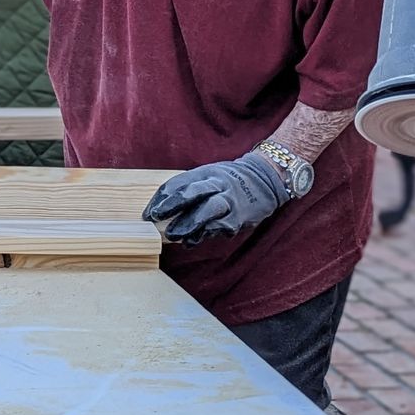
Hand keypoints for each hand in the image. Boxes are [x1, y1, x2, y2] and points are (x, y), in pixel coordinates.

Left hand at [142, 152, 292, 246]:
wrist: (266, 178)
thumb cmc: (228, 181)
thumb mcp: (208, 176)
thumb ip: (187, 190)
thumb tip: (159, 212)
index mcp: (205, 173)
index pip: (178, 183)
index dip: (162, 199)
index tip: (149, 214)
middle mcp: (217, 184)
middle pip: (192, 192)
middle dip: (172, 206)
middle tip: (155, 219)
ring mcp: (230, 200)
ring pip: (207, 211)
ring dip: (188, 225)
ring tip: (173, 236)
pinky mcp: (240, 217)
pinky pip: (220, 228)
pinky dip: (204, 235)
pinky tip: (192, 241)